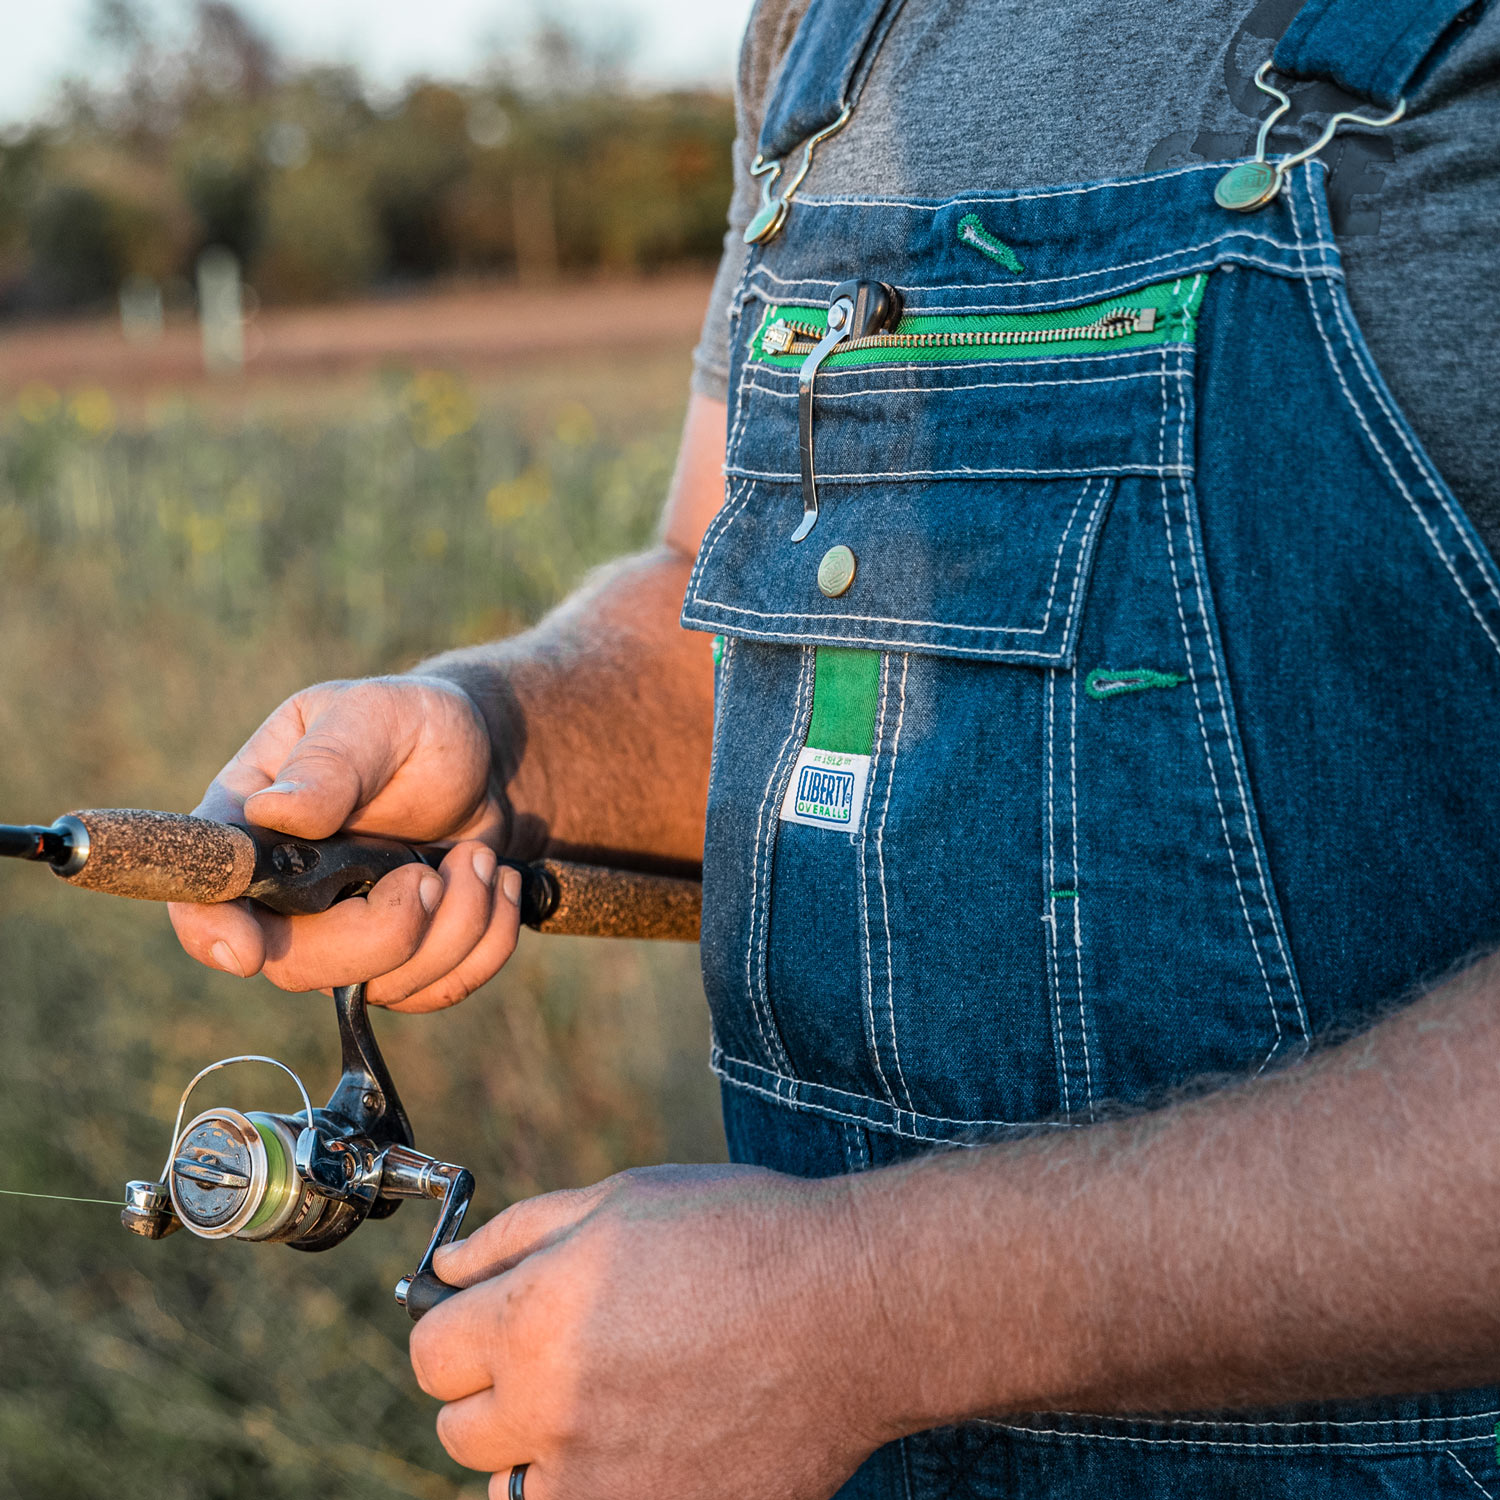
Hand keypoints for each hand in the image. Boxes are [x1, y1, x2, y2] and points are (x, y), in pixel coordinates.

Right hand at [169, 675, 521, 1010]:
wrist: (487, 762)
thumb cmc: (413, 725)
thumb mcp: (372, 717)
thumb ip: (329, 762)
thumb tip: (276, 813)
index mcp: (249, 823)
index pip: (203, 894)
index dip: (210, 931)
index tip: (247, 950)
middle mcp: (283, 894)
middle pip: (297, 963)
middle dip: (384, 931)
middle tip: (432, 873)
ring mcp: (342, 935)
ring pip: (378, 984)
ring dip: (453, 927)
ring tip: (477, 858)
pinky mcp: (400, 962)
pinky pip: (436, 990)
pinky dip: (484, 943)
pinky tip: (495, 883)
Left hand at [409, 1165, 888, 1498]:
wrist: (852, 1313)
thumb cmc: (742, 1238)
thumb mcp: (622, 1199)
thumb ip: (515, 1236)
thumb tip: (444, 1271)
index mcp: (535, 1320)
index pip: (429, 1355)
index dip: (456, 1329)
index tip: (489, 1321)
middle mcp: (553, 1413)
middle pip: (459, 1428)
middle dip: (496, 1388)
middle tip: (567, 1351)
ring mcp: (601, 1486)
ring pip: (511, 1487)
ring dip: (539, 1450)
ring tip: (615, 1398)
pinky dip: (593, 1484)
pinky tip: (650, 1436)